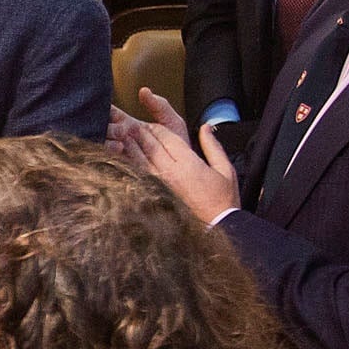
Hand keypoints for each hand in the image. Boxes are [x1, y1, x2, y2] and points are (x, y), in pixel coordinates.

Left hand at [108, 88, 240, 223]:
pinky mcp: (156, 195)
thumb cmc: (223, 200)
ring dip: (132, 148)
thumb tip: (205, 128)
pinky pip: (141, 176)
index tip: (149, 123)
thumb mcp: (225, 169)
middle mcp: (172, 173)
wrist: (218, 225)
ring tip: (123, 139)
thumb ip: (213, 146)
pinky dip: (133, 166)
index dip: (157, 129)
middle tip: (130, 126)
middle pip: (151, 148)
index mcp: (188, 164)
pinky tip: (126, 161)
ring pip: (141, 161)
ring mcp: (162, 186)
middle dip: (140, 135)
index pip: (167, 139)